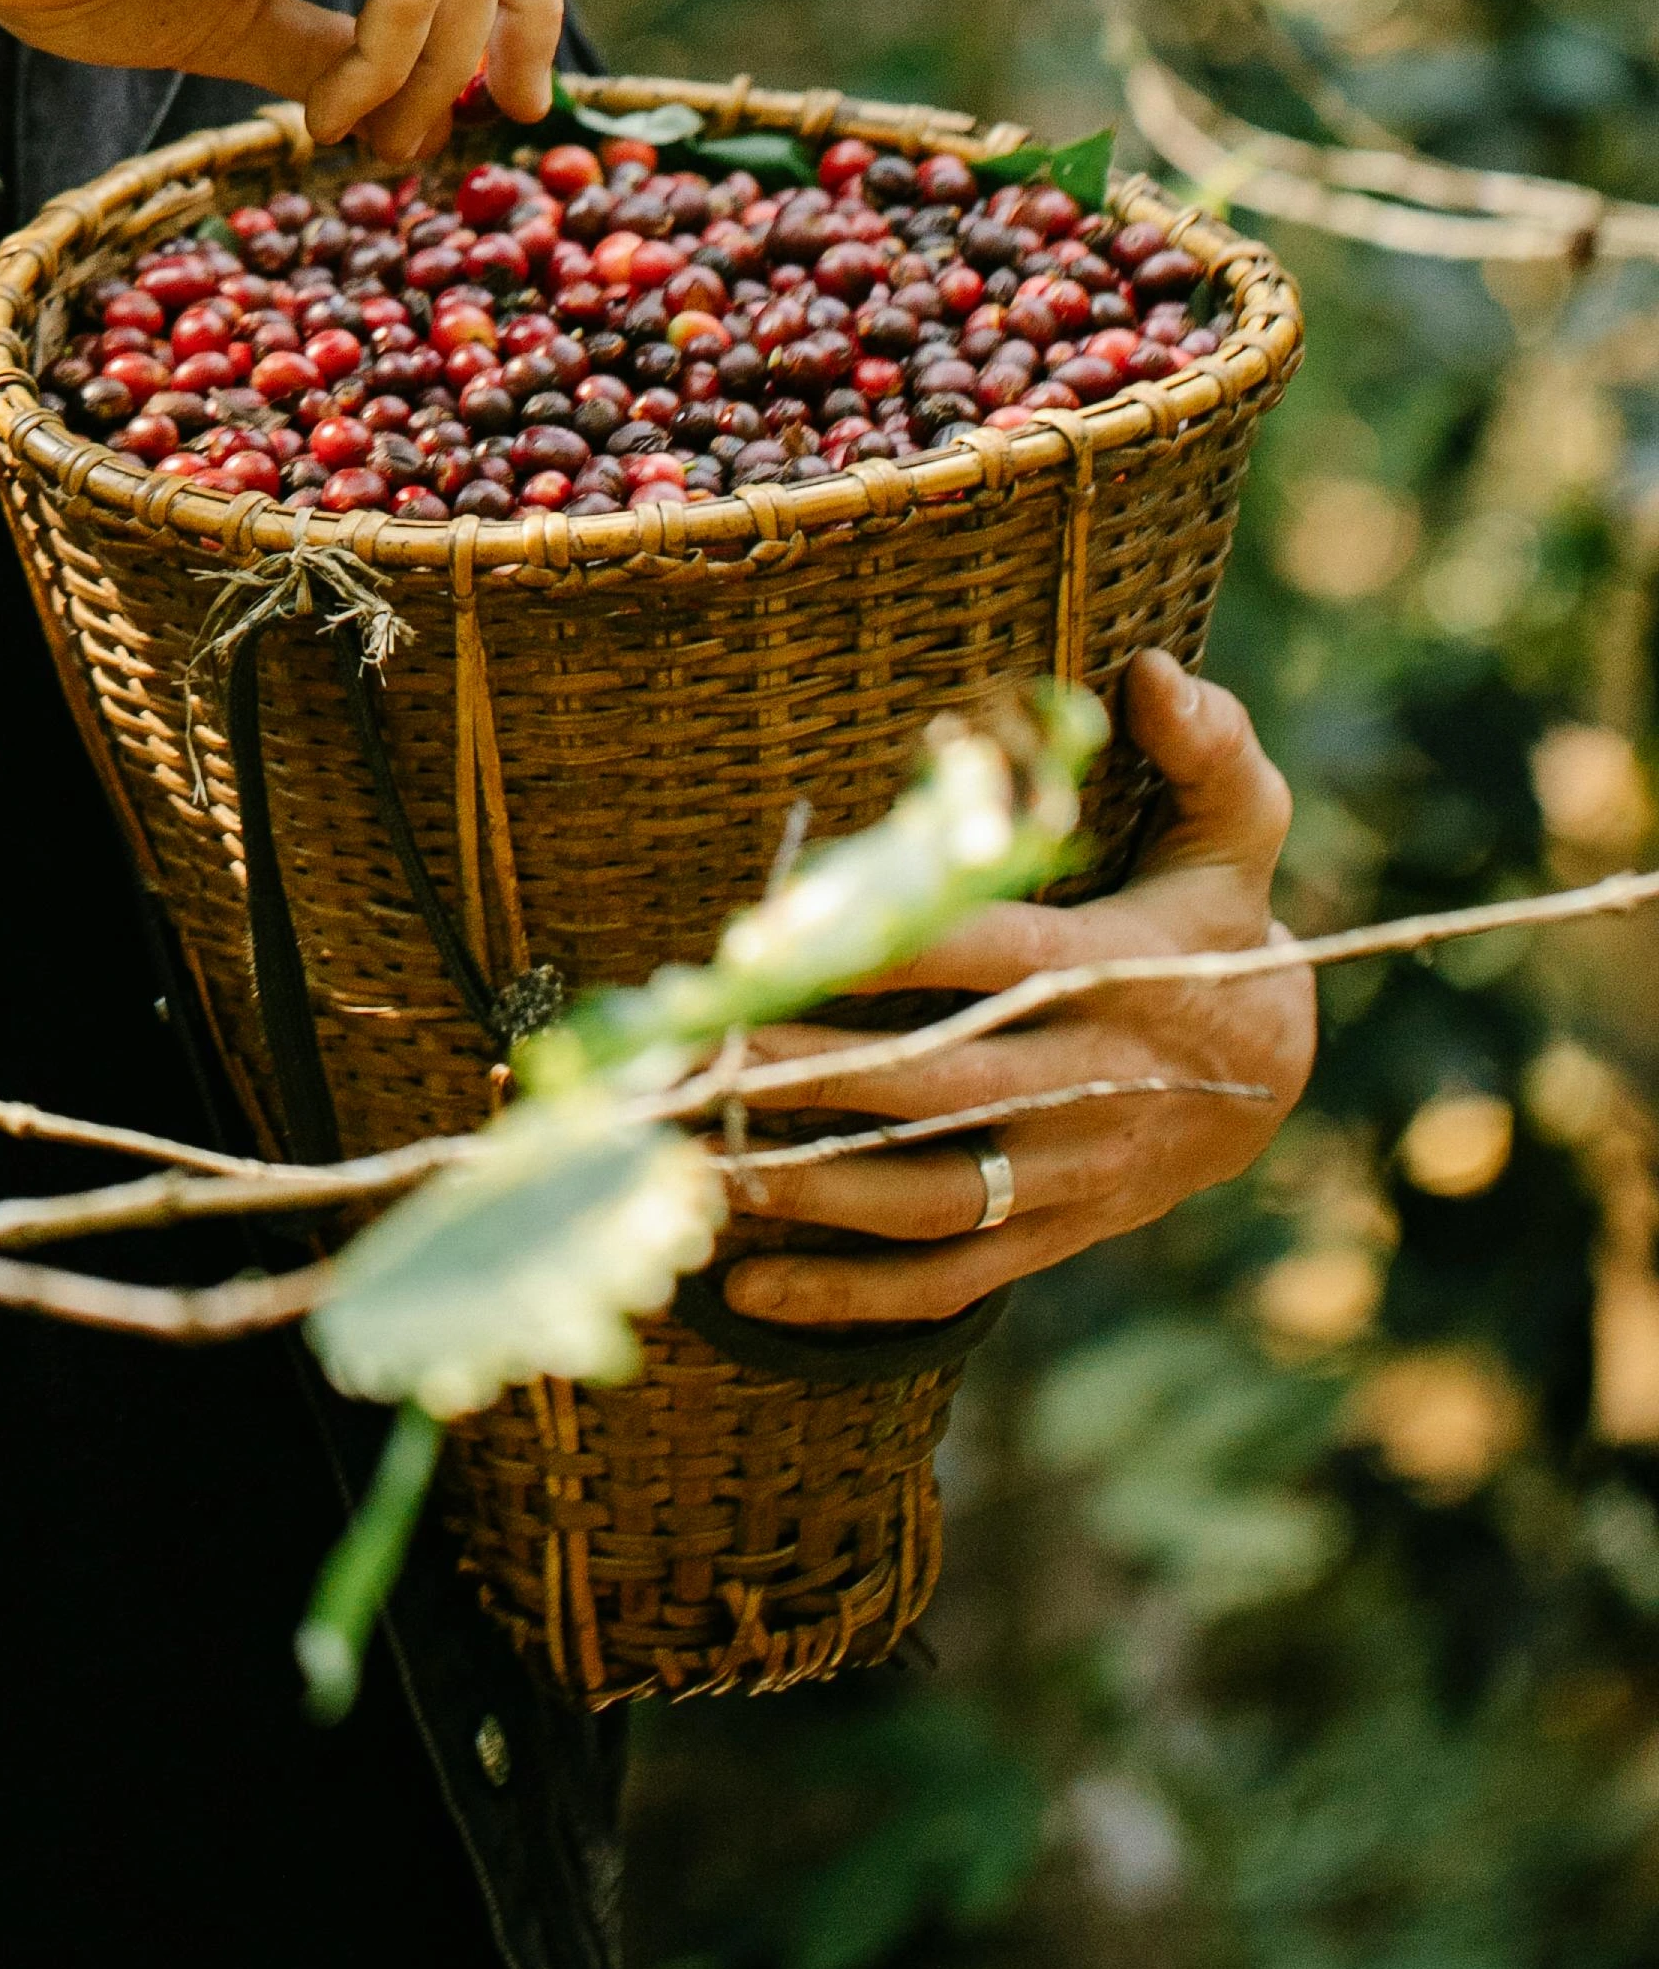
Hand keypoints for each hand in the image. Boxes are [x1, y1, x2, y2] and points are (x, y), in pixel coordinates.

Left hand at [707, 655, 1314, 1325]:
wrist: (1276, 1069)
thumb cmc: (1218, 919)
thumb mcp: (1238, 827)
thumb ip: (1207, 750)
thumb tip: (1158, 672)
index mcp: (1111, 971)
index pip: (985, 957)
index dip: (883, 948)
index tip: (770, 937)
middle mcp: (1083, 1079)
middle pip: (933, 1084)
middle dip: (807, 1074)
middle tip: (692, 1057)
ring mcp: (1065, 1171)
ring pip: (929, 1195)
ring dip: (809, 1187)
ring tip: (698, 1168)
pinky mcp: (1050, 1232)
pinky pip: (946, 1280)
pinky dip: (848, 1296)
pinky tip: (743, 1290)